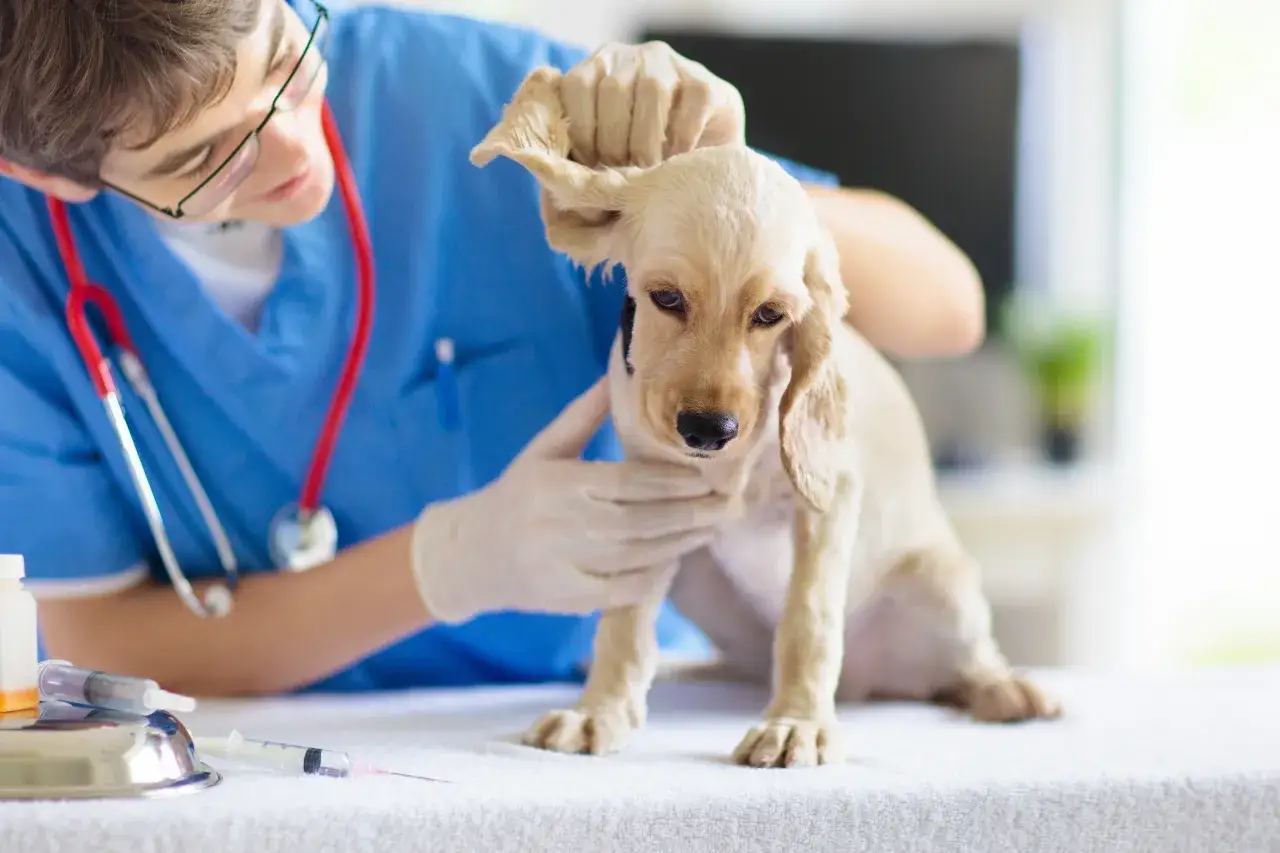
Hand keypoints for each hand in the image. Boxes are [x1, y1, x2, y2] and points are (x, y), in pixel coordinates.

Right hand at [410, 378, 732, 623]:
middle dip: (690, 514)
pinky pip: (622, 589)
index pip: (628, 482)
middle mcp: (561, 524)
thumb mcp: (543, 449)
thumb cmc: (515, 494)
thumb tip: (618, 374)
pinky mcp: (567, 597)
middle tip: (729, 505)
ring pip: (637, 555)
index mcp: (558, 482)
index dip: (672, 481)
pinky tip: (676, 562)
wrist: (468, 554)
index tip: (707, 477)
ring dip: (681, 543)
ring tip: (713, 528)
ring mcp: (564, 564)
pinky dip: (653, 577)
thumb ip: (583, 416)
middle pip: (641, 520)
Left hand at [560, 41, 745, 167]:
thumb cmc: (643, 161)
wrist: (704, 162)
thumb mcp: (605, 151)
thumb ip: (581, 153)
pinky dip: (681, 137)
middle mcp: (634, 57)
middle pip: (613, 90)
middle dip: (612, 142)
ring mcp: (673, 65)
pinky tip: (678, 160)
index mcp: (600, 67)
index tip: (586, 167)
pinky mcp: (707, 83)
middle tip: (618, 178)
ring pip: (652, 92)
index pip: (577, 86)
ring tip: (647, 172)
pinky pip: (692, 104)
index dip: (578, 130)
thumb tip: (556, 176)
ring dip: (645, 140)